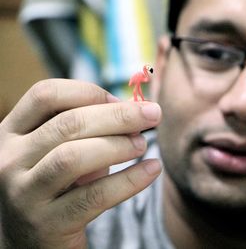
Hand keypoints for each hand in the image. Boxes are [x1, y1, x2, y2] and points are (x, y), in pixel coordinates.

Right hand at [0, 79, 161, 248]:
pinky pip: (94, 196)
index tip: (119, 100)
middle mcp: (9, 160)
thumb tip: (136, 112)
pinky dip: (129, 180)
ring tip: (143, 144)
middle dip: (118, 115)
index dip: (88, 92)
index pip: (45, 95)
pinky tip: (152, 169)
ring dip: (118, 145)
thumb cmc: (57, 186)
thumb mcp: (62, 152)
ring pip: (73, 157)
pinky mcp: (46, 224)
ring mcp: (23, 193)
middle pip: (67, 124)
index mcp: (11, 133)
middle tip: (152, 114)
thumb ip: (89, 130)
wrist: (32, 242)